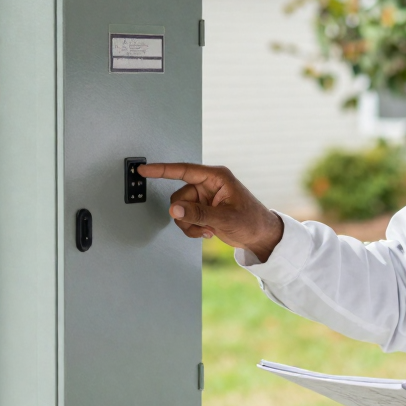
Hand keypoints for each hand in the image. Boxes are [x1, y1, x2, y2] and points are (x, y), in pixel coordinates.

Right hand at [135, 162, 284, 261]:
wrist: (261, 235)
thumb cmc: (251, 221)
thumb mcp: (225, 218)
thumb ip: (197, 214)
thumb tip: (173, 209)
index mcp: (216, 177)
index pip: (183, 170)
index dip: (162, 170)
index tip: (144, 170)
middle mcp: (208, 185)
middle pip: (179, 197)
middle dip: (185, 215)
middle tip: (200, 226)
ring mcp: (205, 198)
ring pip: (180, 210)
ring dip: (190, 224)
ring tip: (207, 231)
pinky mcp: (203, 209)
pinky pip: (186, 218)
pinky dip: (192, 228)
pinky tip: (208, 232)